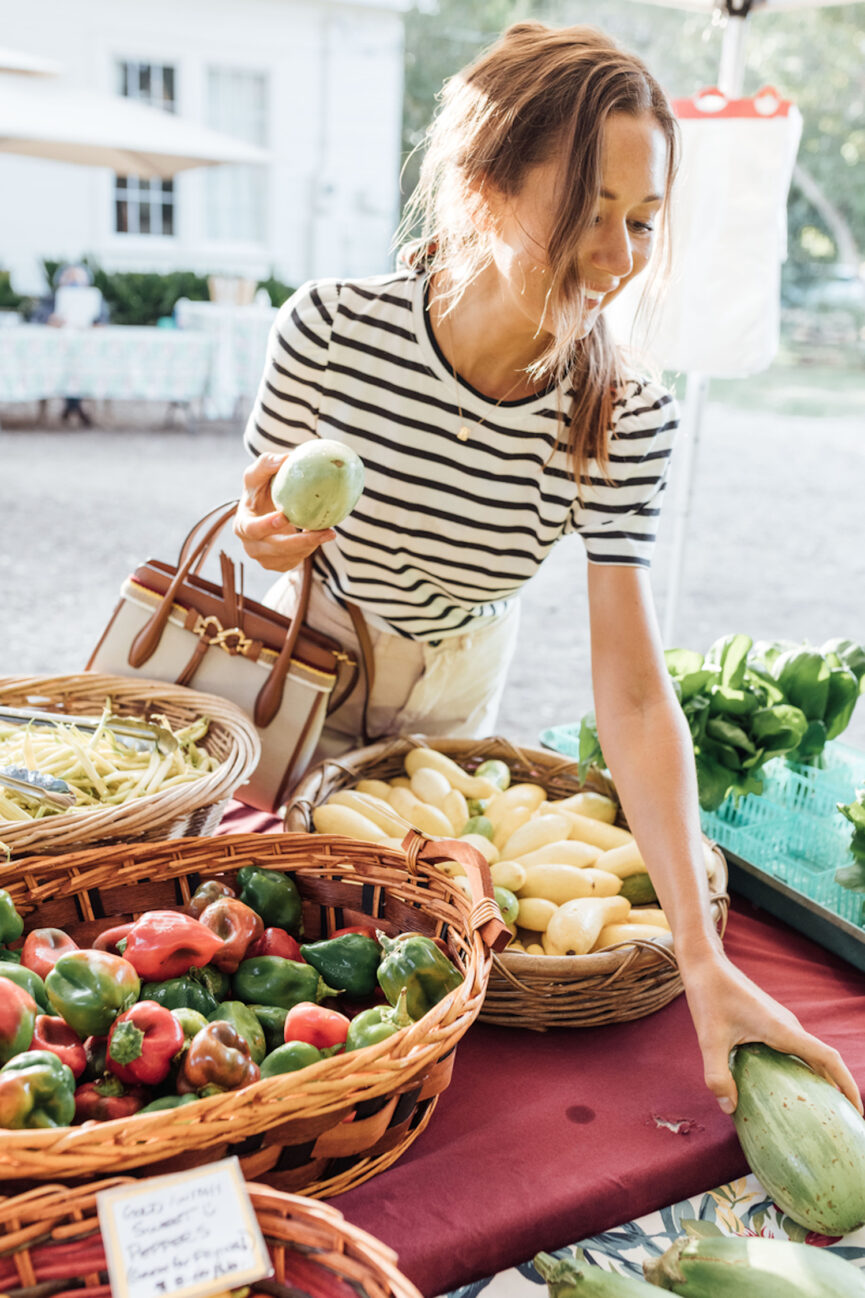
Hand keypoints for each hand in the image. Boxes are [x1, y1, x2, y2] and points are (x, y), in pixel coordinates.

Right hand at [234, 452, 335, 572]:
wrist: (267, 509)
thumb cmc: (261, 489)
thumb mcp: (259, 473)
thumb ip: (267, 463)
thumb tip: (287, 458)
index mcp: (242, 525)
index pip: (251, 529)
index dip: (266, 526)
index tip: (284, 516)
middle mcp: (251, 546)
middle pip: (275, 549)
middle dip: (300, 542)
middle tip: (323, 532)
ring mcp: (264, 559)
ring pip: (290, 557)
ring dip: (310, 545)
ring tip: (329, 532)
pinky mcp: (279, 565)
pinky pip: (297, 560)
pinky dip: (310, 549)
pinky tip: (321, 536)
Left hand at [681, 945, 862, 1115]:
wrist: (706, 964)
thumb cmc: (709, 996)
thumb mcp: (709, 1039)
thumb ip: (717, 1075)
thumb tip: (730, 1108)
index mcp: (782, 1029)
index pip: (828, 1058)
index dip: (847, 1084)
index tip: (857, 1111)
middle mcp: (789, 1026)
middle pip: (824, 1061)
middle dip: (838, 1090)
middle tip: (842, 1122)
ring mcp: (782, 1022)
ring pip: (810, 1054)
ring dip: (820, 1079)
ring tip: (820, 1110)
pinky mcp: (771, 1021)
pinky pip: (796, 1049)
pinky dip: (802, 1069)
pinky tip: (787, 1086)